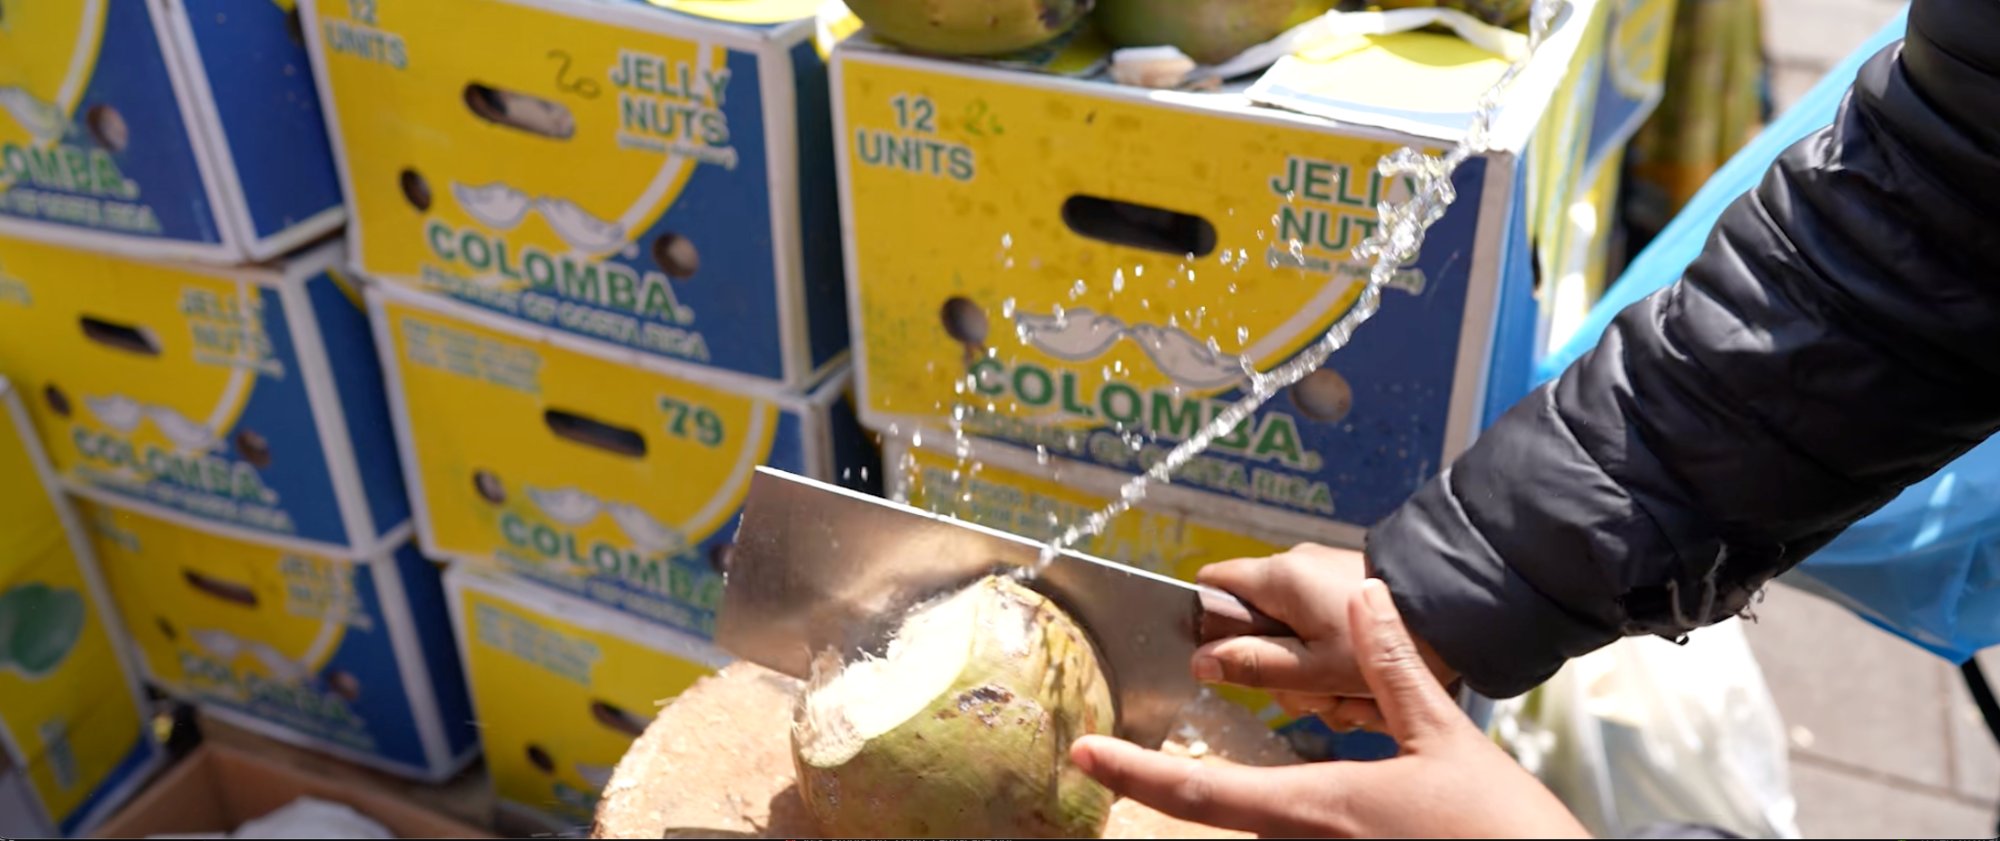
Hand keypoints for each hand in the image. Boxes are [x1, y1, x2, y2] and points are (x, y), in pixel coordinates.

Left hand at [1072, 580, 1590, 838]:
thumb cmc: (1503, 831)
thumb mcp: (1444, 740)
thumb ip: (1393, 671)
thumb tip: (1365, 601)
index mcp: (1321, 809)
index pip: (1205, 794)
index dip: (1136, 775)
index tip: (1086, 756)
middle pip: (1238, 817)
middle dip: (1202, 789)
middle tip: (1164, 762)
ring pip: (1277, 831)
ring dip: (1270, 806)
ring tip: (1298, 788)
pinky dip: (1305, 822)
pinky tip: (1346, 812)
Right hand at [1196, 544, 1456, 730]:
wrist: (1462, 613)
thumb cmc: (1390, 643)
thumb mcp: (1314, 670)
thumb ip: (1253, 666)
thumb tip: (1199, 662)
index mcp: (1277, 577)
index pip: (1208, 587)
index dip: (1210, 627)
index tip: (1235, 665)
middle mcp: (1296, 568)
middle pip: (1253, 624)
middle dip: (1276, 670)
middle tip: (1312, 695)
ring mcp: (1325, 578)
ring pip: (1290, 636)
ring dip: (1311, 675)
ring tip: (1349, 696)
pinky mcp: (1351, 591)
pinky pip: (1322, 632)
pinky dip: (1336, 663)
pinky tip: (1364, 684)